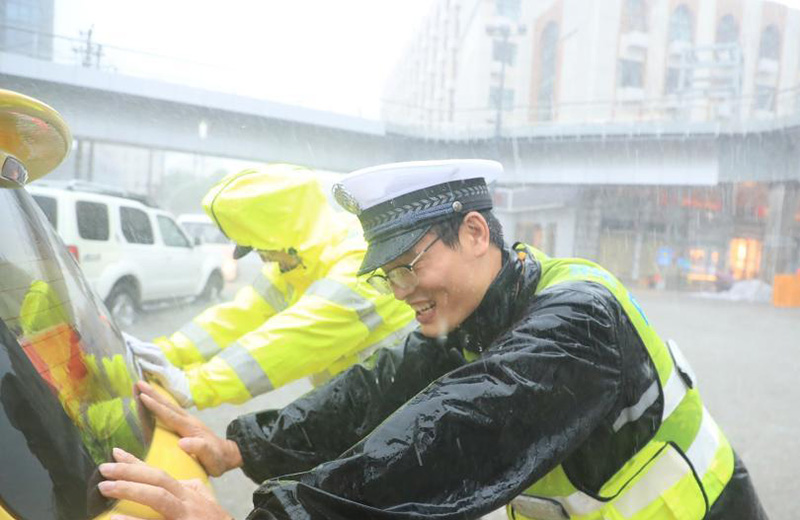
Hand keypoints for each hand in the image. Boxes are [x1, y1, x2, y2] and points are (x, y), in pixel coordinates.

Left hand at [98, 447, 232, 519]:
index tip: (115, 453)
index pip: (159, 473)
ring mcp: (187, 514)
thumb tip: (182, 481)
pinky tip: (117, 518)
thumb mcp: (206, 504)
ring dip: (131, 489)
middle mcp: (188, 500)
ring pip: (159, 496)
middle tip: (104, 468)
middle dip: (130, 471)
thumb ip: (193, 492)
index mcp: (189, 493)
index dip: (136, 463)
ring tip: (105, 487)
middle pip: (158, 478)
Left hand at [124, 334, 193, 407]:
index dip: (143, 343)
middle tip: (128, 340)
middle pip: (155, 349)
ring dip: (144, 350)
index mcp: (165, 364)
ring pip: (157, 355)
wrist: (190, 396)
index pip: (154, 350)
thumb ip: (155, 372)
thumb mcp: (165, 379)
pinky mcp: (168, 378)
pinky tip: (139, 362)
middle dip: (142, 344)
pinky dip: (148, 365)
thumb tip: (141, 367)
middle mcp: (167, 364)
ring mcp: (169, 370)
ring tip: (133, 347)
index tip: (131, 339)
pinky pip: (157, 370)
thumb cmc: (176, 390)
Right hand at [136, 381, 241, 475]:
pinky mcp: (186, 424)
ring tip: (143, 385)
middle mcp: (189, 421)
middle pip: (168, 405)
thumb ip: (200, 449)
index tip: (143, 396)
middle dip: (153, 394)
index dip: (156, 407)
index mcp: (191, 428)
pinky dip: (161, 403)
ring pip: (169, 406)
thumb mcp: (211, 458)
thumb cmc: (217, 459)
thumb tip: (182, 442)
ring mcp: (188, 421)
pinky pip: (171, 411)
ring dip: (156, 396)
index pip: (170, 415)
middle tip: (138, 383)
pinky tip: (154, 400)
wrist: (228, 455)